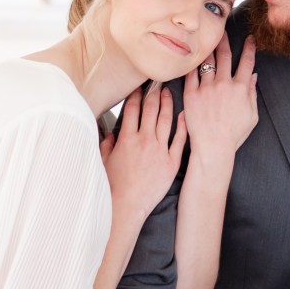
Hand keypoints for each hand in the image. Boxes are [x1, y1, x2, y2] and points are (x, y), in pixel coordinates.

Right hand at [102, 84, 187, 220]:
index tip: (139, 86)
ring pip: (166, 120)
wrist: (127, 206)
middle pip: (150, 109)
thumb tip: (110, 133)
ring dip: (168, 104)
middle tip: (157, 82)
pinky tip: (185, 115)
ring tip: (169, 93)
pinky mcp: (172, 162)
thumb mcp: (104, 161)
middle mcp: (144, 140)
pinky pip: (179, 140)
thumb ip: (107, 144)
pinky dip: (183, 126)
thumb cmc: (113, 186)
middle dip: (154, 93)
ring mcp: (159, 150)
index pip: (131, 109)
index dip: (135, 95)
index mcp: (127, 138)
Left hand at [183, 34, 256, 163]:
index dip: (249, 48)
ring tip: (206, 40)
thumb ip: (252, 94)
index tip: (249, 38)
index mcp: (241, 88)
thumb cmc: (234, 135)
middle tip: (222, 30)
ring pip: (207, 61)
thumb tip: (252, 76)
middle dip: (224, 40)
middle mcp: (224, 84)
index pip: (247, 62)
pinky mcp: (191, 94)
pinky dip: (193, 64)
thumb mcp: (252, 116)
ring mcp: (206, 88)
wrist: (213, 147)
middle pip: (225, 55)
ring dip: (208, 48)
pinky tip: (192, 57)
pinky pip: (191, 74)